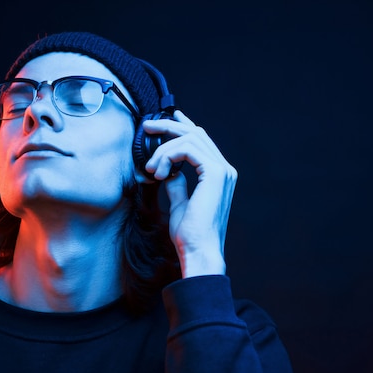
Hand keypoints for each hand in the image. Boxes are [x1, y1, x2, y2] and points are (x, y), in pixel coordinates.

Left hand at [143, 110, 237, 277]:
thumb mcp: (180, 204)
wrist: (199, 251)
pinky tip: (159, 172)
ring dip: (164, 150)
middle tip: (147, 127)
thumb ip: (177, 185)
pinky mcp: (216, 173)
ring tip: (152, 169)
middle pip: (196, 133)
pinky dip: (169, 156)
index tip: (165, 120)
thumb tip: (169, 172)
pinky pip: (188, 149)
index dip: (183, 126)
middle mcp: (225, 170)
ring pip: (190, 139)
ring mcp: (223, 170)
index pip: (201, 141)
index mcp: (219, 176)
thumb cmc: (190, 235)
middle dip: (169, 126)